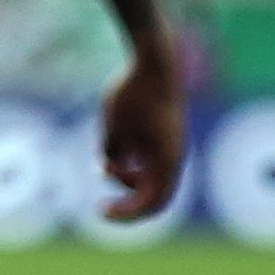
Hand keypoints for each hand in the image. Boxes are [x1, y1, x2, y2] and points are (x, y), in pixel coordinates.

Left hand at [92, 44, 187, 223]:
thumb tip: (107, 166)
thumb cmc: (133, 92)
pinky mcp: (165, 134)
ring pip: (151, 179)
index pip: (151, 203)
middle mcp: (174, 157)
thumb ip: (111, 152)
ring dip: (127, 180)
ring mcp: (171, 146)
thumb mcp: (113, 126)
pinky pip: (149, 161)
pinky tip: (111, 155)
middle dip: (127, 203)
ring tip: (103, 168)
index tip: (101, 211)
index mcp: (167, 160)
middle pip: (153, 196)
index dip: (127, 214)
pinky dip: (131, 165)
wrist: (154, 60)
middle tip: (101, 209)